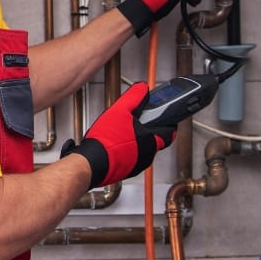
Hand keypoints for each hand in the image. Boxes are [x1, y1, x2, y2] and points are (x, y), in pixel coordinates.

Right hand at [59, 83, 174, 187]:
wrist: (91, 162)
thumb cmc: (106, 141)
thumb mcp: (119, 110)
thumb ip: (134, 97)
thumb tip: (142, 88)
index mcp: (151, 141)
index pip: (169, 132)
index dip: (167, 123)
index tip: (163, 118)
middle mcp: (147, 155)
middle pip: (155, 141)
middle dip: (147, 131)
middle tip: (135, 123)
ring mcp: (136, 165)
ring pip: (142, 151)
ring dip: (135, 142)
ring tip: (120, 133)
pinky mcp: (125, 171)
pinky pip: (130, 159)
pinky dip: (125, 151)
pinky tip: (113, 144)